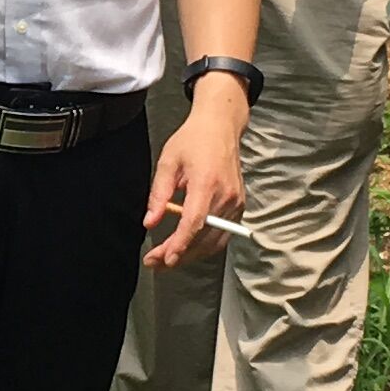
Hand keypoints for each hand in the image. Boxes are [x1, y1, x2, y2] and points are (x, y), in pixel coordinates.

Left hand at [141, 83, 246, 268]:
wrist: (220, 127)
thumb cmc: (193, 140)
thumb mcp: (168, 162)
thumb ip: (159, 195)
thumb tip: (150, 223)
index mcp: (207, 182)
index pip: (195, 222)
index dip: (180, 244)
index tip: (166, 259)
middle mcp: (226, 195)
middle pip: (204, 237)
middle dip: (179, 255)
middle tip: (154, 263)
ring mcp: (236, 202)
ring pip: (214, 241)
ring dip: (191, 254)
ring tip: (166, 258)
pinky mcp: (239, 205)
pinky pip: (222, 234)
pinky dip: (204, 245)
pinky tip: (186, 247)